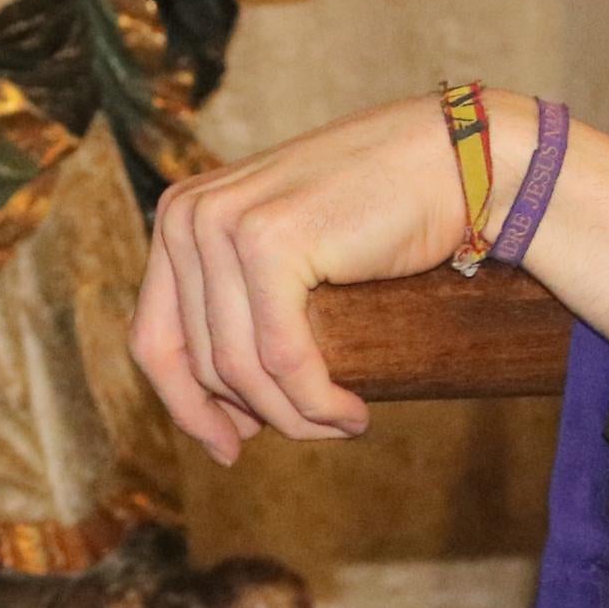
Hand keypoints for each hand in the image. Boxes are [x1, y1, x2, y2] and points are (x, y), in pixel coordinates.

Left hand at [130, 93, 515, 461]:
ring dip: (293, 416)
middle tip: (313, 433)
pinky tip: (352, 416)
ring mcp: (224, 223)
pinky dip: (315, 401)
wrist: (455, 158)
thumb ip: (239, 308)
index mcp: (179, 217)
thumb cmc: (380, 214)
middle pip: (194, 361)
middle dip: (251, 415)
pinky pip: (281, 357)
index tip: (229, 449)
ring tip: (343, 425)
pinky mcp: (270, 242)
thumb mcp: (285, 256)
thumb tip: (216, 412)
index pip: (153, 337)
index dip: (185, 407)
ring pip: (238, 368)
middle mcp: (187, 215)